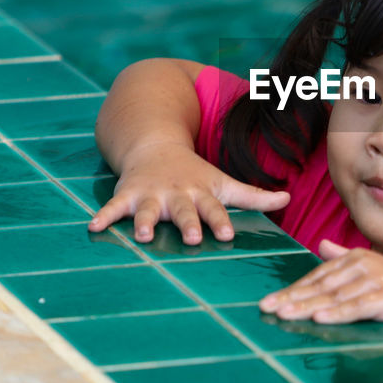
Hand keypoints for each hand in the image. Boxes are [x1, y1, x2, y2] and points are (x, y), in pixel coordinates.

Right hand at [88, 142, 288, 243]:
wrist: (156, 145)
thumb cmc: (195, 173)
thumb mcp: (224, 182)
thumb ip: (254, 196)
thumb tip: (289, 199)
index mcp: (201, 193)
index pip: (214, 208)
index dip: (220, 220)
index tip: (226, 235)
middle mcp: (177, 194)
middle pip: (183, 211)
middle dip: (187, 223)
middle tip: (192, 238)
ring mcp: (151, 194)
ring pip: (148, 209)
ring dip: (145, 221)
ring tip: (144, 235)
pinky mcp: (127, 194)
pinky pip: (113, 207)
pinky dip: (103, 216)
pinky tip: (92, 227)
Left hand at [259, 240, 382, 339]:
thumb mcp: (370, 274)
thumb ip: (345, 259)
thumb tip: (322, 245)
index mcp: (357, 257)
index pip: (317, 277)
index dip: (292, 290)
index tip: (269, 302)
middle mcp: (366, 263)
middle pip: (322, 286)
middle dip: (293, 298)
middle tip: (267, 309)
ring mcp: (379, 279)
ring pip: (336, 297)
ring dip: (309, 307)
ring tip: (285, 316)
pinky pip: (359, 307)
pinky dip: (339, 313)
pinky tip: (320, 319)